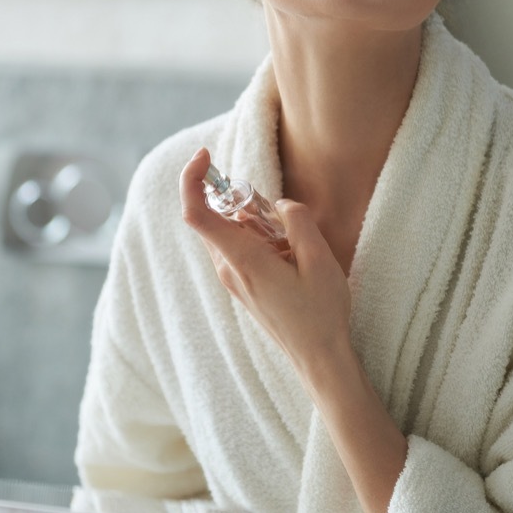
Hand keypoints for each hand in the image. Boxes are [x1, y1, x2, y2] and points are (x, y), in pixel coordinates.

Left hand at [179, 147, 352, 372]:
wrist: (318, 357)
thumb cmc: (320, 311)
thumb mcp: (319, 258)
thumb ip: (296, 221)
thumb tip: (280, 205)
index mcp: (243, 260)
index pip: (196, 214)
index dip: (191, 179)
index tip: (204, 156)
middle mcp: (229, 269)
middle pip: (213, 216)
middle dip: (237, 198)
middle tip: (276, 212)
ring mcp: (232, 278)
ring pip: (227, 230)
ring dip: (252, 221)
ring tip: (292, 245)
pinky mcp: (241, 283)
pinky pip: (238, 246)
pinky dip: (257, 236)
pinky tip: (288, 254)